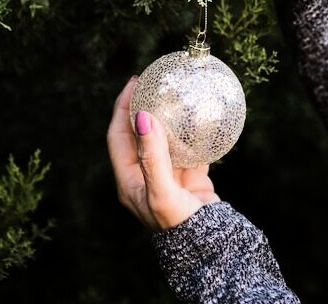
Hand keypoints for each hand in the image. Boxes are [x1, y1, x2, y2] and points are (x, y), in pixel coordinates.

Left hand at [107, 76, 219, 230]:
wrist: (209, 246)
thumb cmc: (177, 223)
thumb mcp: (160, 191)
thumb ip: (152, 156)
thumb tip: (142, 118)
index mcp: (129, 179)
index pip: (118, 134)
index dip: (122, 107)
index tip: (134, 83)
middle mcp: (145, 174)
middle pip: (139, 132)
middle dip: (143, 106)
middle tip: (153, 82)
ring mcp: (167, 174)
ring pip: (164, 137)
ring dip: (167, 116)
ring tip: (175, 93)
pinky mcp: (188, 175)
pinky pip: (188, 147)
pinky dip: (191, 132)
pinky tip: (199, 117)